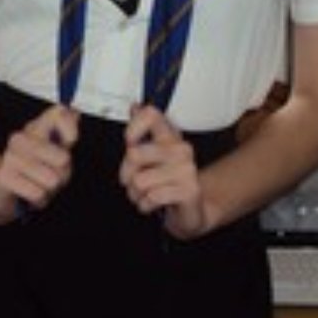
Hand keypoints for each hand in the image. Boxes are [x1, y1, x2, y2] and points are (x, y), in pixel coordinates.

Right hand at [0, 104, 78, 222]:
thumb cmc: (34, 173)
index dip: (70, 129)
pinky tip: (29, 195)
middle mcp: (20, 138)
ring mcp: (9, 157)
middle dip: (63, 174)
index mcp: (35, 128)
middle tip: (52, 175)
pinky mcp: (2, 177)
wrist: (4, 196)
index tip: (70, 141)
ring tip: (39, 185)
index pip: (58, 114)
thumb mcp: (57, 154)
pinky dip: (39, 199)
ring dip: (50, 189)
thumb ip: (66, 133)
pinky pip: (38, 193)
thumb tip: (75, 113)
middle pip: (63, 158)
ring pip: (52, 179)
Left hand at [119, 104, 207, 238]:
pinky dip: (146, 205)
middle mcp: (180, 148)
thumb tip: (135, 106)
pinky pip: (152, 196)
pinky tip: (154, 203)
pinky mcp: (189, 189)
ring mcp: (186, 168)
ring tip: (146, 193)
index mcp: (170, 136)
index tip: (130, 142)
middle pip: (134, 154)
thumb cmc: (167, 184)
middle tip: (134, 180)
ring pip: (139, 180)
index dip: (133, 128)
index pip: (151, 115)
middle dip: (126, 174)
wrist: (191, 210)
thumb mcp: (151, 156)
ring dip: (136, 193)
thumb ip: (141, 133)